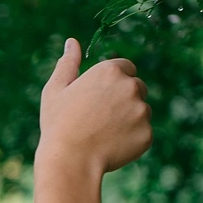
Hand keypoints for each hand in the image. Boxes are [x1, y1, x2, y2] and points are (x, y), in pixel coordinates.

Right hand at [36, 38, 151, 174]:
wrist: (70, 161)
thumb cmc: (58, 124)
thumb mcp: (55, 90)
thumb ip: (67, 63)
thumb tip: (72, 42)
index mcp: (110, 71)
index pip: (125, 67)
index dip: (111, 82)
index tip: (98, 97)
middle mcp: (131, 87)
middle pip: (137, 88)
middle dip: (123, 99)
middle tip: (98, 118)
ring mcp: (142, 111)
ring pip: (141, 111)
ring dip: (129, 119)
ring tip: (103, 134)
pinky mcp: (147, 135)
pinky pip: (143, 134)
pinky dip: (131, 140)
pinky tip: (110, 146)